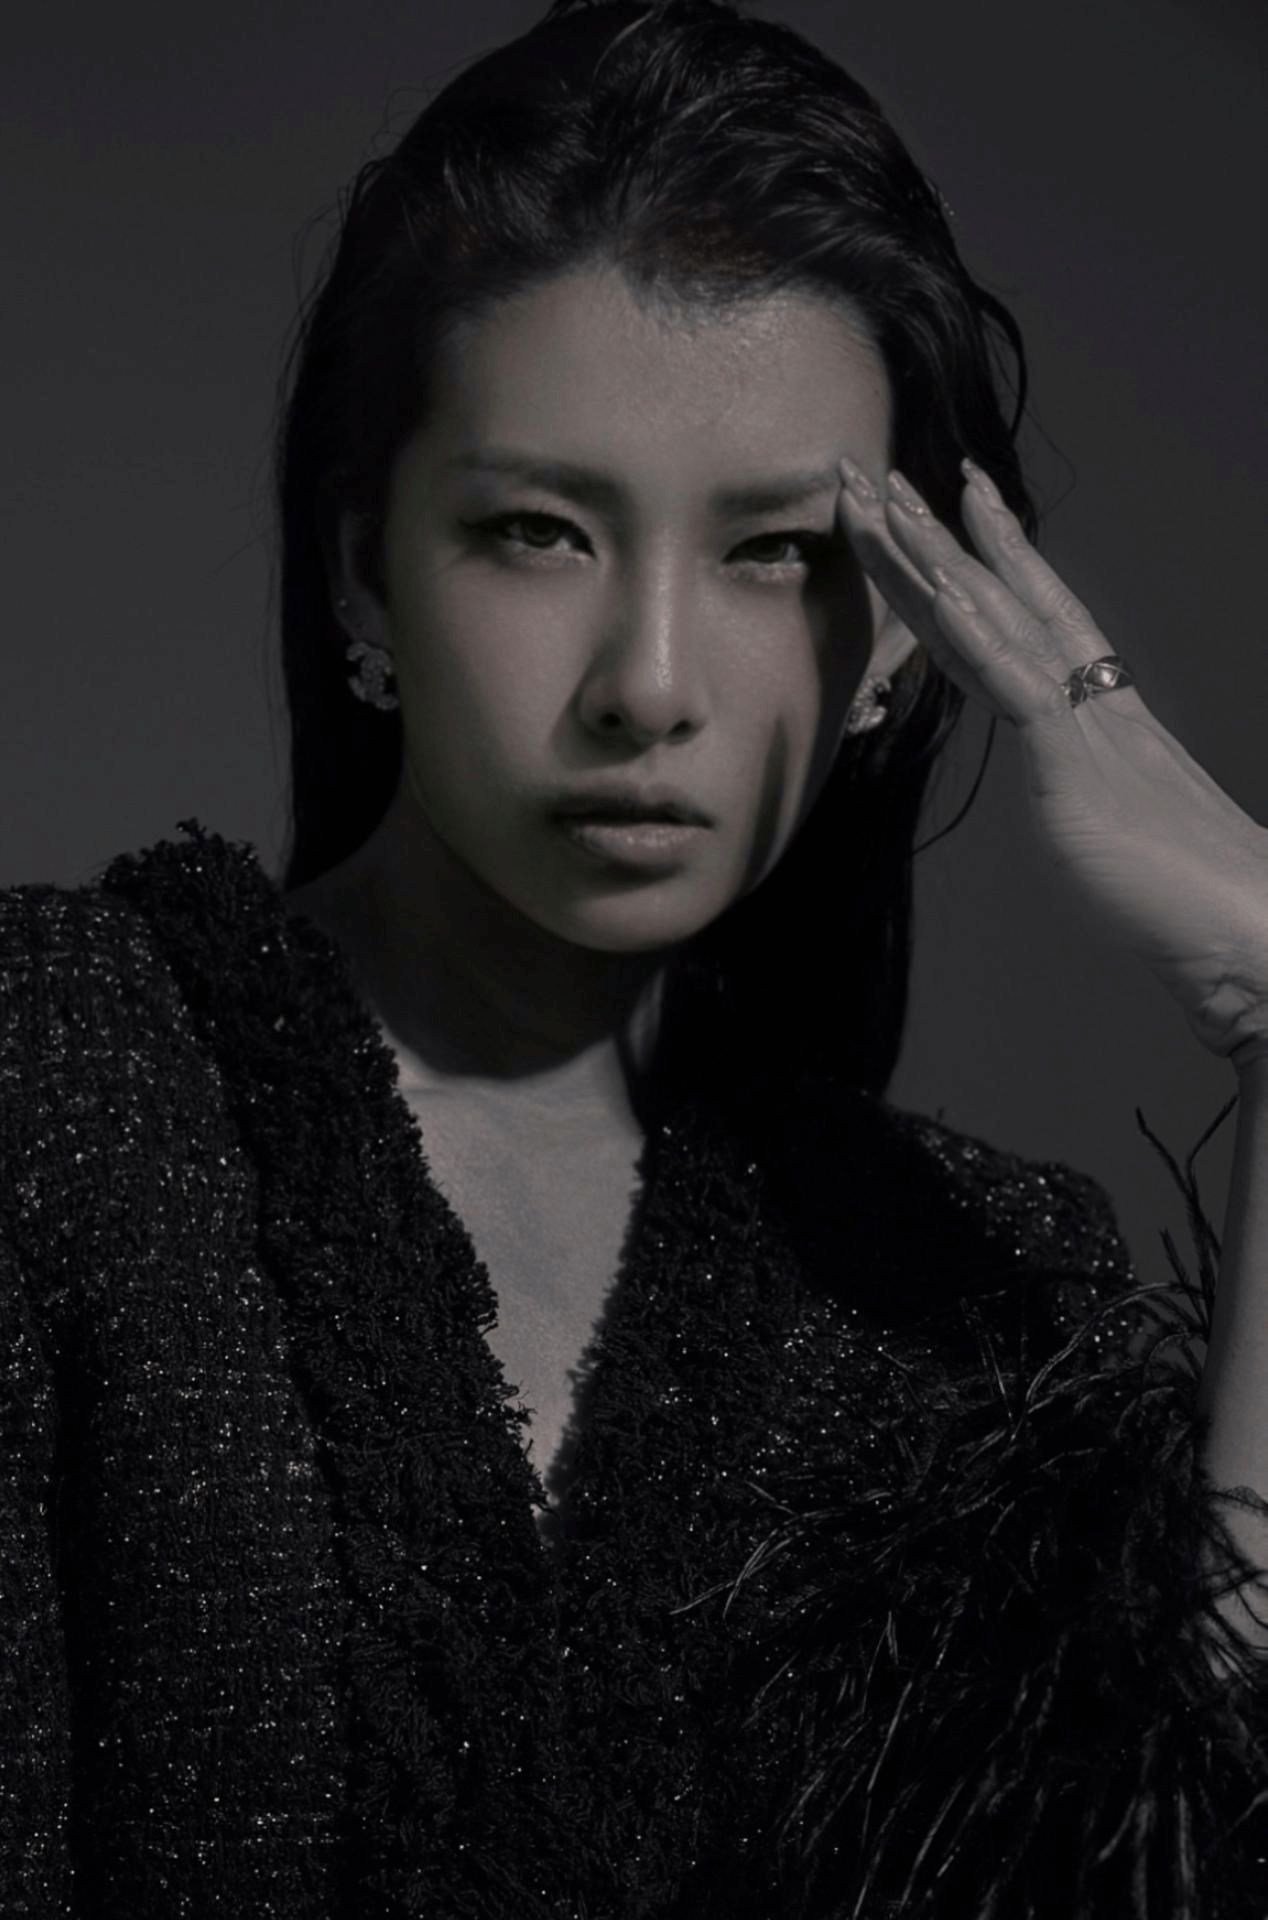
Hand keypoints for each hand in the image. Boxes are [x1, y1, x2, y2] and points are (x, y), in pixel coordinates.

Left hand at [836, 454, 1267, 1073]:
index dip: (981, 559)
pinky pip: (1023, 689)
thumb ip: (1084, 795)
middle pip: (1000, 597)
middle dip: (933, 535)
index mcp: (1096, 714)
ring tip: (887, 500)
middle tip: (880, 472)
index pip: (1024, 618)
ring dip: (935, 559)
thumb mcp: (1111, 829)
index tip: (949, 501)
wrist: (1243, 931)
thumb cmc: (1180, 895)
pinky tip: (943, 594)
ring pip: (999, 621)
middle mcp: (1089, 701)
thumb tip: (1073, 798)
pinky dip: (982, 639)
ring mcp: (1085, 726)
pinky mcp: (1081, 767)